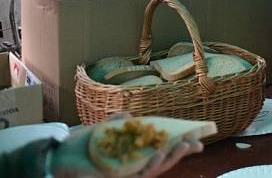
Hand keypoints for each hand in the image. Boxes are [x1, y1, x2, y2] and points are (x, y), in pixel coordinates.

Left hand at [51, 113, 203, 176]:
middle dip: (180, 153)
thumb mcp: (101, 130)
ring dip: (170, 158)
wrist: (58, 156)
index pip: (160, 149)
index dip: (178, 145)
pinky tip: (159, 154)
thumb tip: (129, 115)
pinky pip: (139, 175)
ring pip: (154, 169)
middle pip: (162, 161)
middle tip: (196, 144)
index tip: (197, 139)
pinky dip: (151, 165)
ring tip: (182, 147)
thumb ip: (116, 123)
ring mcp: (126, 173)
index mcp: (132, 153)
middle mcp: (132, 165)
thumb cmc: (78, 146)